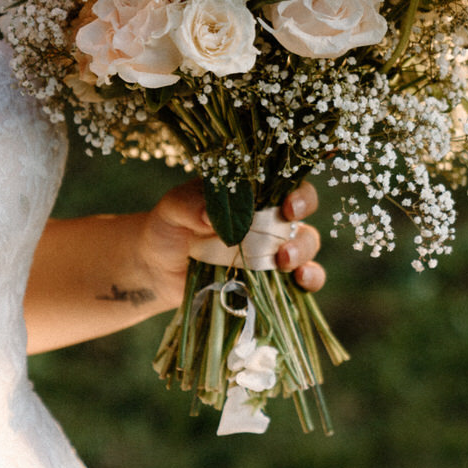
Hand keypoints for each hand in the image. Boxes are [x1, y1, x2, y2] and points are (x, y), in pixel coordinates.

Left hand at [138, 178, 324, 305]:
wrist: (157, 269)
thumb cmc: (167, 228)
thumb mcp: (171, 209)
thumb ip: (188, 205)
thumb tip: (211, 216)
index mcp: (251, 194)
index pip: (286, 185)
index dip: (298, 195)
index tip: (289, 207)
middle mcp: (268, 218)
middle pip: (303, 218)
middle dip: (301, 230)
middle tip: (284, 248)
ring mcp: (271, 249)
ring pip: (306, 246)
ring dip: (303, 254)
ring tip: (284, 263)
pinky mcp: (270, 279)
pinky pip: (302, 278)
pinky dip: (310, 279)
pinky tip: (301, 282)